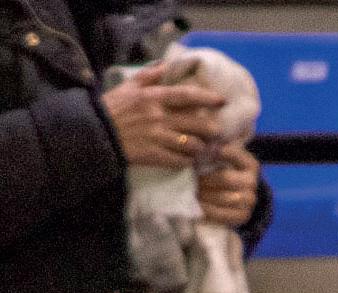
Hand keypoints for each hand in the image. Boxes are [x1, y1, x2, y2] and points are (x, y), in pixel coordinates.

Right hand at [102, 67, 225, 168]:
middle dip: (211, 129)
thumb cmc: (113, 107)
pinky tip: (188, 161)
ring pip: (191, 145)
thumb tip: (166, 65)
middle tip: (216, 132)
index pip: (187, 96)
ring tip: (203, 148)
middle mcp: (159, 117)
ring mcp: (157, 138)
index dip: (207, 98)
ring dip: (200, 148)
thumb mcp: (130, 86)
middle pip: (196, 123)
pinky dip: (187, 162)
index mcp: (154, 97)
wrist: (96, 133)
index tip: (222, 101)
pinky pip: (179, 161)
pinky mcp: (153, 155)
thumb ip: (150, 75)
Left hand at [197, 143, 259, 227]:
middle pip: (225, 179)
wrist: (234, 197)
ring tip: (192, 191)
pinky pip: (222, 214)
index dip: (216, 153)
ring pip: (222, 197)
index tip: (200, 152)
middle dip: (205, 178)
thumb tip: (202, 144)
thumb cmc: (223, 171)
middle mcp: (252, 182)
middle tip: (191, 178)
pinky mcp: (243, 216)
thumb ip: (216, 149)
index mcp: (251, 164)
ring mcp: (249, 201)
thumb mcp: (223, 157)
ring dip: (204, 194)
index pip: (233, 154)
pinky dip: (207, 209)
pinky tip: (197, 204)